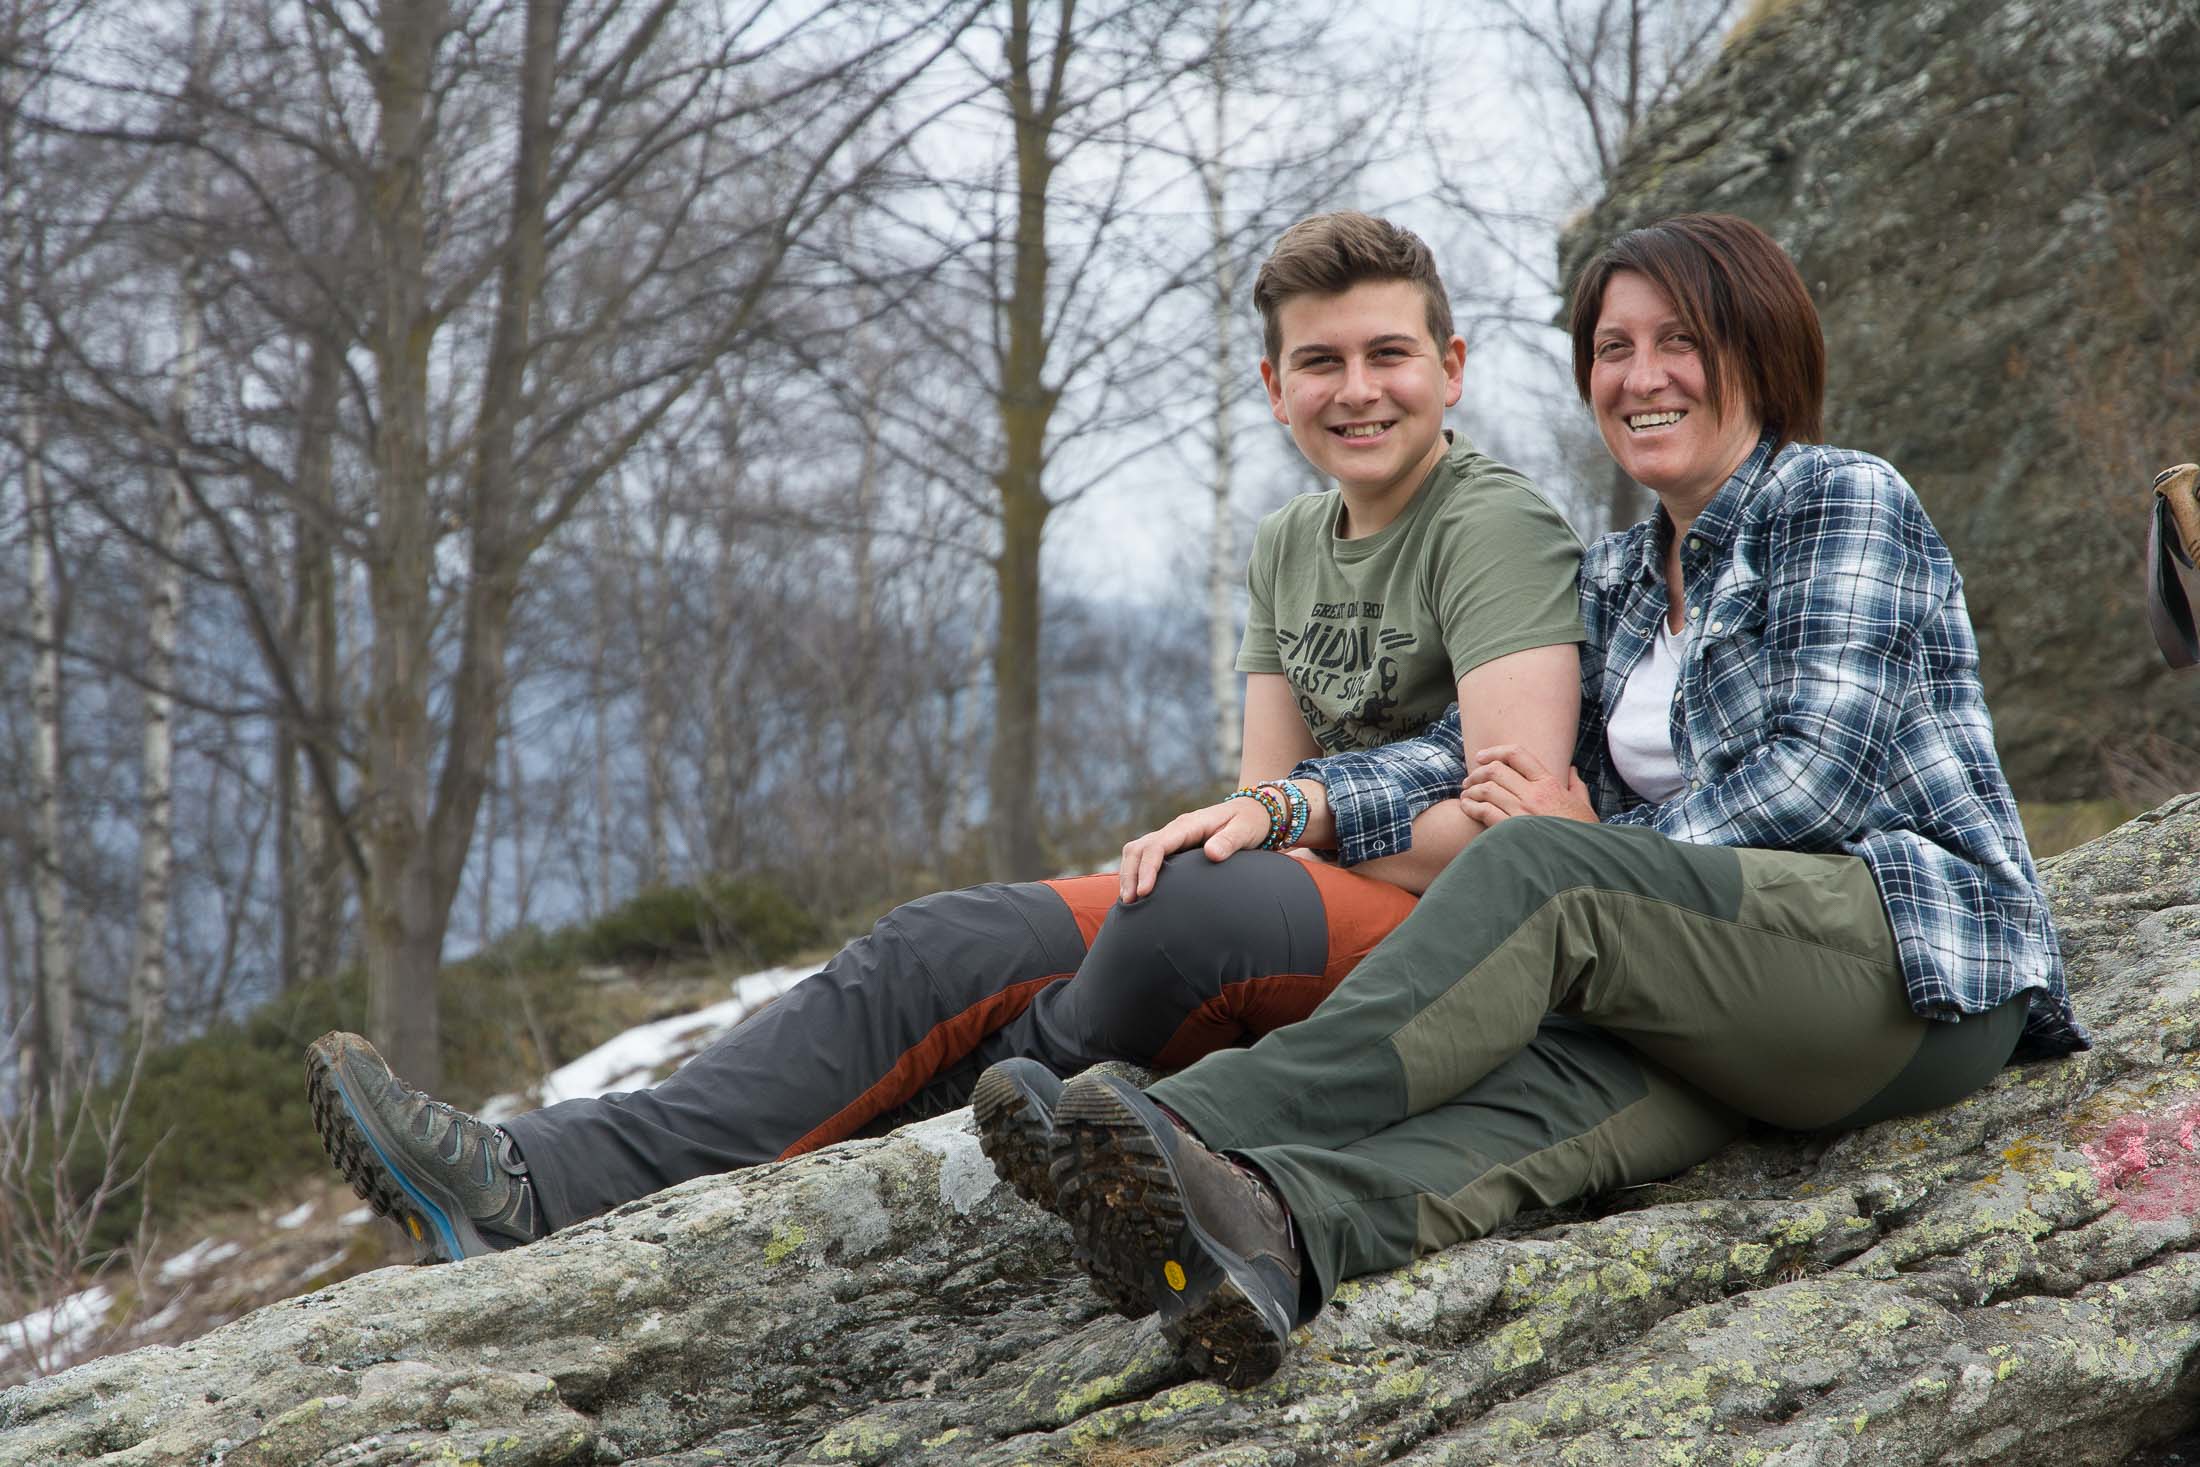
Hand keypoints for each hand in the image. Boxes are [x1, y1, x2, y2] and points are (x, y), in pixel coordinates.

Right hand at [1118, 795, 1273, 901]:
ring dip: (1129, 874)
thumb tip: (1211, 854)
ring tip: (1128, 901)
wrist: (1251, 812)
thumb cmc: (1248, 823)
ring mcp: (1171, 838)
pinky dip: (1136, 873)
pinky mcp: (1172, 847)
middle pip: (1139, 848)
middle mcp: (1174, 830)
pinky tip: (1138, 893)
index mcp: (1188, 825)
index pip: (1158, 845)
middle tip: (1129, 902)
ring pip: (1137, 851)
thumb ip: (1229, 842)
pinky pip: (1146, 857)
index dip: (1148, 868)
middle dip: (1130, 874)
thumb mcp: (1244, 830)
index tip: (1144, 891)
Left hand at [1460, 745, 1596, 825]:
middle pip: (1496, 771)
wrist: (1581, 860)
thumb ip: (1576, 785)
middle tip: (1469, 780)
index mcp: (1549, 783)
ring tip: (1466, 794)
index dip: (1495, 751)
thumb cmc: (1583, 833)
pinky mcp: (1512, 831)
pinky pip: (1485, 812)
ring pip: (1487, 790)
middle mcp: (1534, 795)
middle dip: (1477, 772)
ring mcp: (1522, 813)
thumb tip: (1571, 770)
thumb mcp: (1584, 805)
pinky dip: (1471, 807)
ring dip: (1471, 790)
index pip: (1517, 755)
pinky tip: (1467, 807)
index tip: (1481, 756)